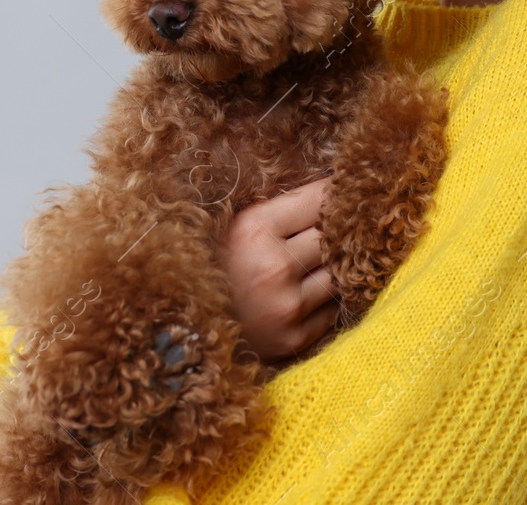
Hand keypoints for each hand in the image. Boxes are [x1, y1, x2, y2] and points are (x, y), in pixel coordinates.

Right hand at [214, 175, 339, 363]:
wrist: (181, 333)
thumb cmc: (208, 268)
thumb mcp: (234, 228)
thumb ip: (280, 209)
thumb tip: (332, 188)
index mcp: (253, 229)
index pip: (320, 199)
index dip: (336, 192)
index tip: (345, 189)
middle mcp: (273, 267)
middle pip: (333, 236)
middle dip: (340, 229)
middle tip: (346, 222)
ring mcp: (286, 306)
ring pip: (339, 272)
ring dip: (333, 266)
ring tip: (319, 260)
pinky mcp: (293, 339)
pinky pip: (332, 308)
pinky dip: (325, 300)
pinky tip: (305, 294)